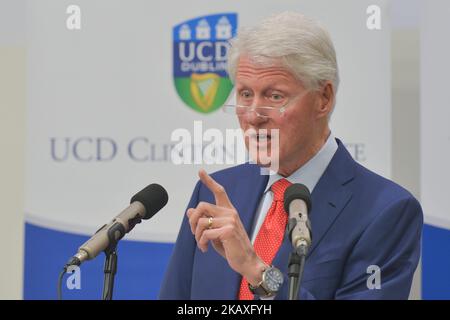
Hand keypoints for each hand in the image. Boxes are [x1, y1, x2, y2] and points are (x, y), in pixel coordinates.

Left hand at [186, 169, 266, 284]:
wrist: (246, 261)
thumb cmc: (231, 247)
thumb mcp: (214, 233)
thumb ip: (204, 221)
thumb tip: (189, 210)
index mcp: (228, 211)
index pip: (219, 191)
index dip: (209, 181)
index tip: (200, 171)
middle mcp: (230, 212)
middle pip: (202, 206)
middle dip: (192, 221)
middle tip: (193, 233)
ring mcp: (230, 220)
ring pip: (200, 221)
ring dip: (196, 235)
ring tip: (201, 244)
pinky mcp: (228, 230)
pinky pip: (205, 233)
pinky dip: (201, 243)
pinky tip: (205, 249)